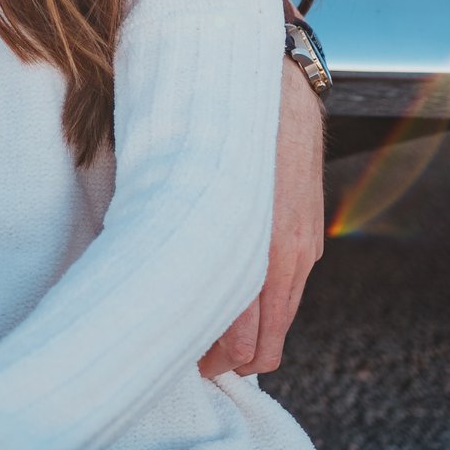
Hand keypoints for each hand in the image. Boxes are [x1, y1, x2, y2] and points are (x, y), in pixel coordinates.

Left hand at [200, 55, 325, 377]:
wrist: (276, 86)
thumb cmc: (216, 129)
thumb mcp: (182, 177)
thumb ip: (170, 228)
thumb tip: (139, 274)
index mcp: (255, 248)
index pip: (239, 338)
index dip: (209, 362)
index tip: (182, 363)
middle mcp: (287, 255)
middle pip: (266, 346)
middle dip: (230, 362)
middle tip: (193, 360)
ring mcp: (303, 247)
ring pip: (282, 324)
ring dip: (251, 340)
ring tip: (211, 337)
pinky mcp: (310, 236)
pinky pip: (291, 293)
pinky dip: (266, 310)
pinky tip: (236, 299)